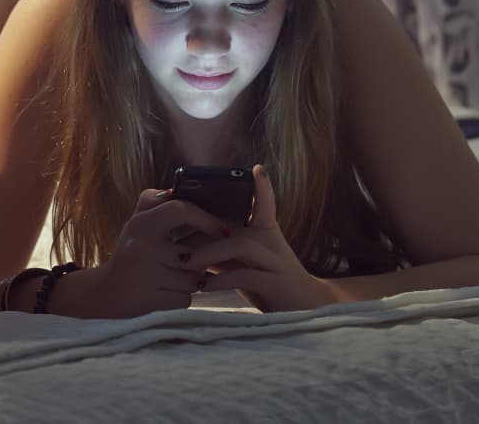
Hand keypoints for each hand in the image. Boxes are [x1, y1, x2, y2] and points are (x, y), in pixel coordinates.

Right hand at [49, 187, 229, 318]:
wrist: (104, 291)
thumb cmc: (129, 253)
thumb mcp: (135, 224)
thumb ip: (153, 203)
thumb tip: (174, 190)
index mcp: (141, 223)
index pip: (180, 210)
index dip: (206, 219)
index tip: (223, 231)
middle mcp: (141, 245)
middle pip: (196, 254)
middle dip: (198, 262)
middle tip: (185, 264)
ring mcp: (145, 274)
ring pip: (193, 280)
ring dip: (189, 282)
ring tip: (170, 279)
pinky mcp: (149, 299)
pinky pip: (184, 299)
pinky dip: (180, 298)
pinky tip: (163, 293)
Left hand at [184, 165, 335, 311]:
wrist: (302, 308)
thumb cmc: (264, 281)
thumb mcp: (243, 261)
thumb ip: (221, 248)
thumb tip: (185, 240)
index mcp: (265, 233)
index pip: (265, 205)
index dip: (263, 187)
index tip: (258, 169)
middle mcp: (271, 244)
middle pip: (235, 227)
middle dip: (203, 229)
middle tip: (175, 237)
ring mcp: (275, 263)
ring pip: (239, 246)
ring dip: (208, 253)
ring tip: (184, 261)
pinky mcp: (274, 284)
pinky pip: (244, 276)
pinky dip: (220, 280)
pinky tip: (203, 285)